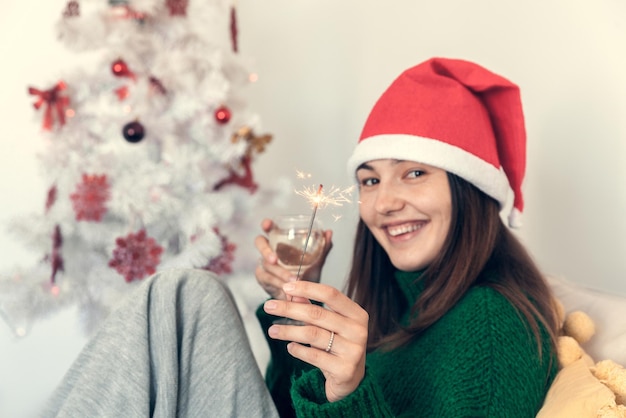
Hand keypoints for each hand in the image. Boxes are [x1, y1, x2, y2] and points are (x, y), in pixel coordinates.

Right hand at [254, 218, 332, 299]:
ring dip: (280, 272)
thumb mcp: (316, 260)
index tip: (268, 225)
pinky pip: (267, 279)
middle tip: (275, 259)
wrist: (303, 294)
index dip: (267, 225)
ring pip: (266, 265)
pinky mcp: (263, 278)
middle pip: (260, 243)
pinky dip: (278, 284)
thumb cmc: (306, 271)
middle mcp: (270, 249)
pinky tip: (286, 289)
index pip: (269, 228)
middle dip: (266, 250)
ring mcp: (264, 264)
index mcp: (280, 240)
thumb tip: (329, 232)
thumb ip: (322, 247)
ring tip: (293, 278)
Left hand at [263, 280, 367, 401]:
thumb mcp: (328, 325)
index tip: (286, 286)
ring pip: (313, 334)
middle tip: (269, 306)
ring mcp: (353, 351)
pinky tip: (290, 347)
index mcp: (357, 314)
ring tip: (272, 330)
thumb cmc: (338, 346)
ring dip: (288, 331)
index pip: (331, 294)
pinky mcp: (344, 369)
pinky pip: (314, 356)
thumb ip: (312, 308)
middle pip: (317, 313)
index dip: (307, 288)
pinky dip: (298, 350)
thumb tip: (293, 292)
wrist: (350, 380)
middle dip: (289, 308)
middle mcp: (358, 331)